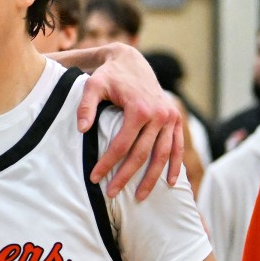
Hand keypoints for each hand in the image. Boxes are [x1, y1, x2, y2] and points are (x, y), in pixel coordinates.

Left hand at [77, 43, 182, 199]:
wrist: (132, 62)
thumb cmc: (109, 76)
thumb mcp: (93, 86)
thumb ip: (86, 106)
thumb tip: (82, 130)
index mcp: (139, 109)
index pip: (122, 145)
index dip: (108, 163)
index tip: (95, 178)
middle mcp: (159, 115)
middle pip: (142, 154)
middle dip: (126, 176)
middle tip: (111, 194)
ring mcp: (170, 118)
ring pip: (162, 155)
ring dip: (152, 178)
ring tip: (140, 197)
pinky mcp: (176, 120)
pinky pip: (177, 147)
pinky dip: (175, 165)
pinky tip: (171, 183)